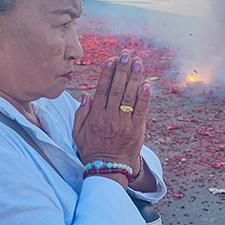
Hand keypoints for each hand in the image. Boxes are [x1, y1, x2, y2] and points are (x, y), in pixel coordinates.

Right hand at [73, 52, 150, 171]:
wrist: (108, 170)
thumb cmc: (91, 149)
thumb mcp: (78, 133)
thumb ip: (81, 113)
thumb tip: (86, 94)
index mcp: (95, 116)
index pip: (102, 90)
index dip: (107, 73)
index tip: (111, 59)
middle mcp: (110, 117)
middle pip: (117, 89)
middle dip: (122, 69)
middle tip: (127, 54)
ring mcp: (124, 123)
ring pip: (129, 96)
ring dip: (134, 77)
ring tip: (138, 62)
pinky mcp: (136, 130)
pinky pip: (141, 110)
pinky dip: (144, 96)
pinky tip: (147, 83)